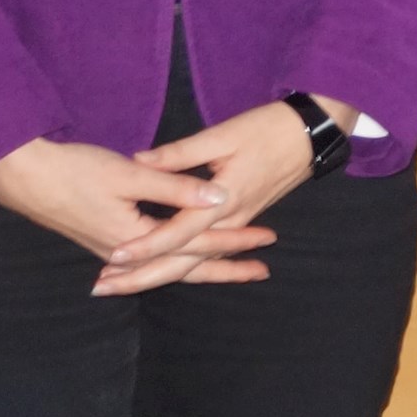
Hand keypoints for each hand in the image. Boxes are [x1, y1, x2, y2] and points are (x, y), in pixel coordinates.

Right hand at [0, 134, 268, 293]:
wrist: (21, 177)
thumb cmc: (74, 170)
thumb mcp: (129, 174)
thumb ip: (175, 187)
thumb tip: (219, 197)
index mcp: (137, 239)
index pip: (197, 244)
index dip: (234, 241)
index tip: (267, 240)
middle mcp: (125, 254)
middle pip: (185, 267)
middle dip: (224, 268)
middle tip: (262, 270)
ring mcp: (112, 251)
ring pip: (168, 266)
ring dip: (201, 268)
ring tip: (233, 270)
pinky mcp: (103, 241)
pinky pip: (150, 260)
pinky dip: (173, 264)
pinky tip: (182, 266)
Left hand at [115, 97, 348, 293]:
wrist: (313, 133)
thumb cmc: (269, 128)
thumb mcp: (223, 135)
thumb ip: (180, 153)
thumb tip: (140, 160)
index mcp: (224, 200)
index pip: (177, 233)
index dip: (145, 247)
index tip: (114, 257)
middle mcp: (231, 219)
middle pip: (184, 260)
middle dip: (143, 277)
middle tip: (104, 288)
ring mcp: (239, 221)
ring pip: (198, 260)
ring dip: (161, 273)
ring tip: (124, 283)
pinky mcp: (243, 216)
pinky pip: (212, 251)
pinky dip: (187, 264)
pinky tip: (168, 269)